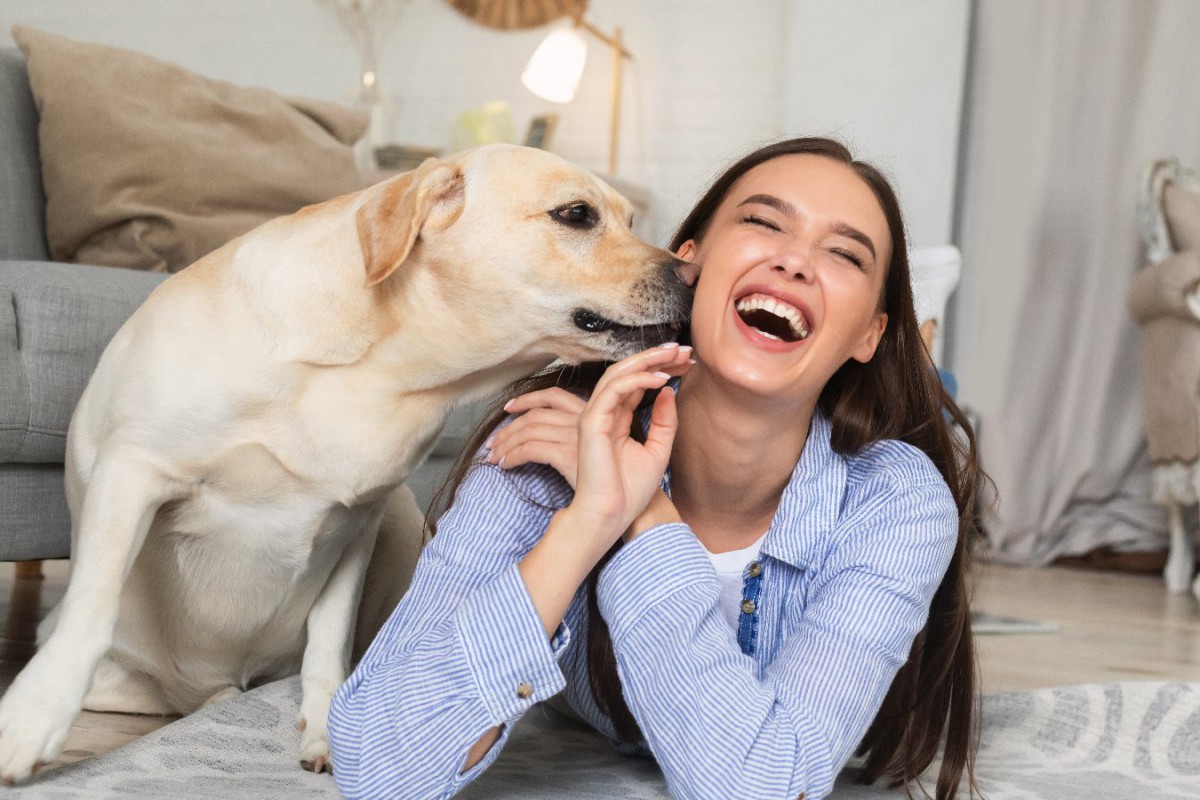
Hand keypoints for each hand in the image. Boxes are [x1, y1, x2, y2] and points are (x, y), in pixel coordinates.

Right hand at [567, 344, 693, 539]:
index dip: (662, 368)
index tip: (687, 361)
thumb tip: (668, 391)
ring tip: (675, 355)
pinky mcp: (592, 422)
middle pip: (629, 372)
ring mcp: (596, 415)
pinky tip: (661, 378)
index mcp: (618, 419)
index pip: (638, 383)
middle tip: (684, 349)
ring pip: (619, 374)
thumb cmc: (630, 491)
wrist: (612, 515)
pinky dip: (637, 379)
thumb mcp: (658, 450)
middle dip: (657, 357)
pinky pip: (614, 390)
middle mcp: (605, 413)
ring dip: (648, 360)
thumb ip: (664, 421)